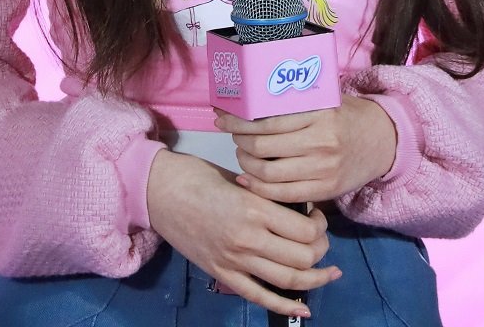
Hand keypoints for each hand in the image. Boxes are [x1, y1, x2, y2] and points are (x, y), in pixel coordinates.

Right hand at [146, 149, 339, 318]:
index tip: (317, 216)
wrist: (157, 192)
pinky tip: (306, 308)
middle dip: (321, 251)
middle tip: (321, 240)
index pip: (305, 230)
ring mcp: (234, 261)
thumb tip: (295, 207)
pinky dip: (286, 305)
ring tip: (326, 270)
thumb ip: (265, 195)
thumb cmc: (196, 176)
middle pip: (303, 258)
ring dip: (314, 278)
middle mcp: (247, 238)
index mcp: (253, 207)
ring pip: (288, 280)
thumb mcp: (237, 178)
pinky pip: (260, 297)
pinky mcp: (221, 274)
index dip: (320, 226)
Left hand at [215, 95, 397, 204]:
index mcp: (318, 114)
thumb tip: (249, 104)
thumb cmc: (346, 115)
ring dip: (245, 165)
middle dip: (239, 142)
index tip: (223, 117)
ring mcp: (323, 169)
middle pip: (262, 147)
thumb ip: (294, 103)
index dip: (239, 121)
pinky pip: (281, 194)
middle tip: (232, 135)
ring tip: (242, 155)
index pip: (266, 120)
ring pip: (268, 173)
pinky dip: (259, 188)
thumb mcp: (324, 100)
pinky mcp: (325, 190)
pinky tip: (249, 179)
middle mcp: (320, 142)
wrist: (383, 140)